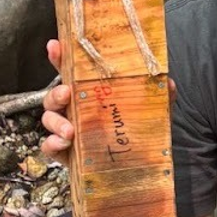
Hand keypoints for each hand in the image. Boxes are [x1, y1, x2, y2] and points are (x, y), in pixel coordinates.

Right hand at [38, 40, 176, 163]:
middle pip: (54, 95)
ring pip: (49, 119)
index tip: (55, 46)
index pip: (71, 71)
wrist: (137, 170)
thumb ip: (161, 97)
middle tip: (67, 94)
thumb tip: (168, 83)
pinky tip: (65, 144)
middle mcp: (76, 110)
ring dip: (55, 121)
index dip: (60, 58)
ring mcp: (68, 131)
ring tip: (70, 131)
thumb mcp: (152, 113)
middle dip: (56, 92)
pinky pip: (48, 146)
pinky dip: (52, 144)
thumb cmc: (138, 136)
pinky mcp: (65, 153)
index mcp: (91, 94)